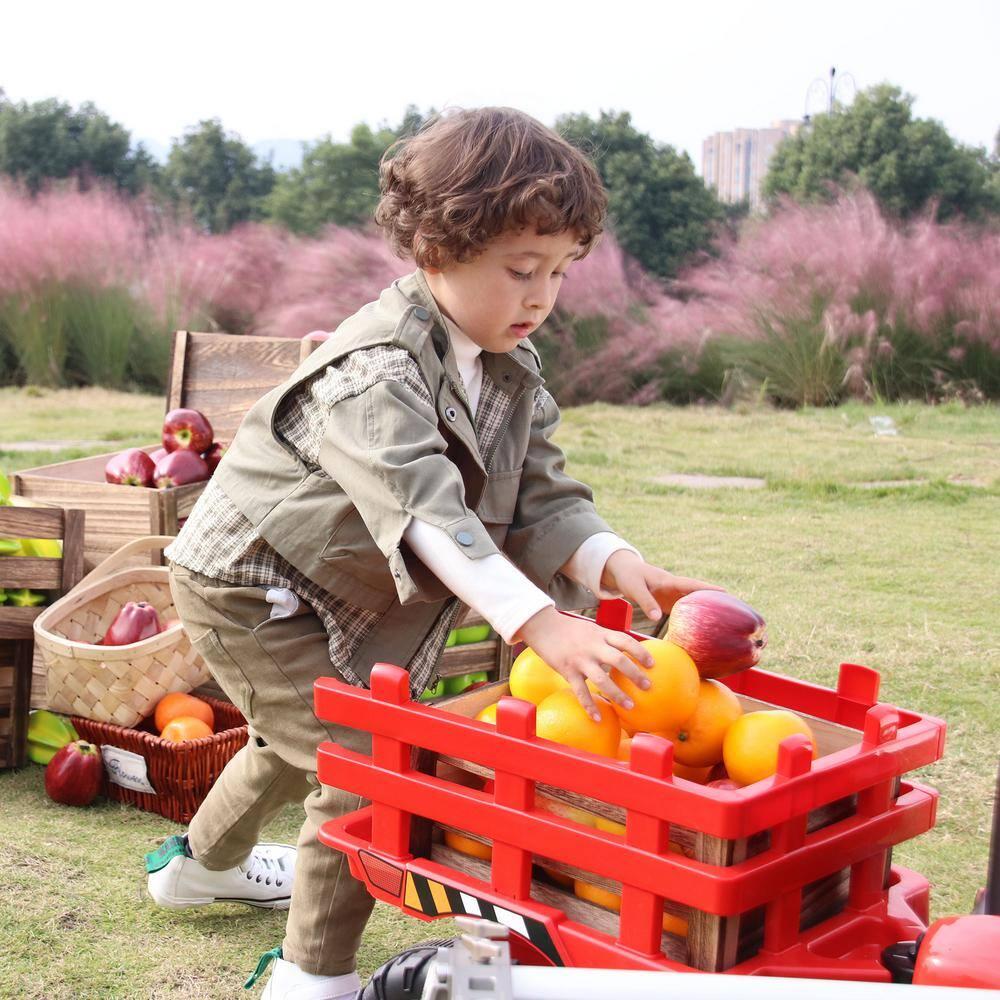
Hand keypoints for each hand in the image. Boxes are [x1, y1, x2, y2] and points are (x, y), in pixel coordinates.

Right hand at [515, 606, 653, 721]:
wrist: (542, 626)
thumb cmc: (568, 629)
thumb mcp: (590, 629)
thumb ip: (605, 640)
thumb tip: (624, 653)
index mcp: (601, 634)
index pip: (626, 640)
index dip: (641, 652)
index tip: (652, 664)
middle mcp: (593, 646)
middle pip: (619, 660)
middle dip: (635, 674)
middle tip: (648, 686)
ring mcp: (580, 659)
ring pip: (602, 678)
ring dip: (617, 693)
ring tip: (630, 705)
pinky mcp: (567, 671)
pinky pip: (580, 691)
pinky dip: (589, 706)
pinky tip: (597, 718)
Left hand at [600, 551, 723, 624]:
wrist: (622, 571)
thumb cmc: (628, 577)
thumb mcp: (634, 588)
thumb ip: (645, 602)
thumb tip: (657, 619)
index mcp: (669, 581)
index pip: (693, 585)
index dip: (709, 589)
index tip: (726, 594)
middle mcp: (675, 588)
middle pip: (699, 594)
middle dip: (716, 600)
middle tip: (736, 609)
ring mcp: (673, 595)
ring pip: (694, 603)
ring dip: (707, 610)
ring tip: (726, 622)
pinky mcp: (668, 603)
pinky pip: (684, 611)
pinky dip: (693, 618)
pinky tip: (701, 630)